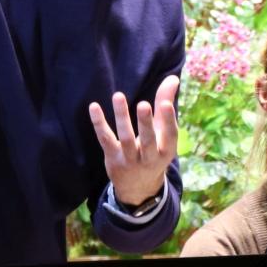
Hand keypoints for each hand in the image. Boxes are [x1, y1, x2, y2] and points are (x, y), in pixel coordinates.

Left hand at [91, 74, 179, 206]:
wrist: (139, 188)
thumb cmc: (154, 151)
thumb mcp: (163, 132)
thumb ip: (166, 103)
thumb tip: (172, 78)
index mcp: (167, 150)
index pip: (170, 135)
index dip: (169, 120)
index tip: (165, 104)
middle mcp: (150, 157)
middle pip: (148, 140)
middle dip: (146, 123)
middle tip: (143, 105)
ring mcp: (130, 160)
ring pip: (125, 138)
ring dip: (121, 117)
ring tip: (118, 95)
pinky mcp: (113, 158)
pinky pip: (105, 139)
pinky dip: (99, 124)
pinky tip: (94, 107)